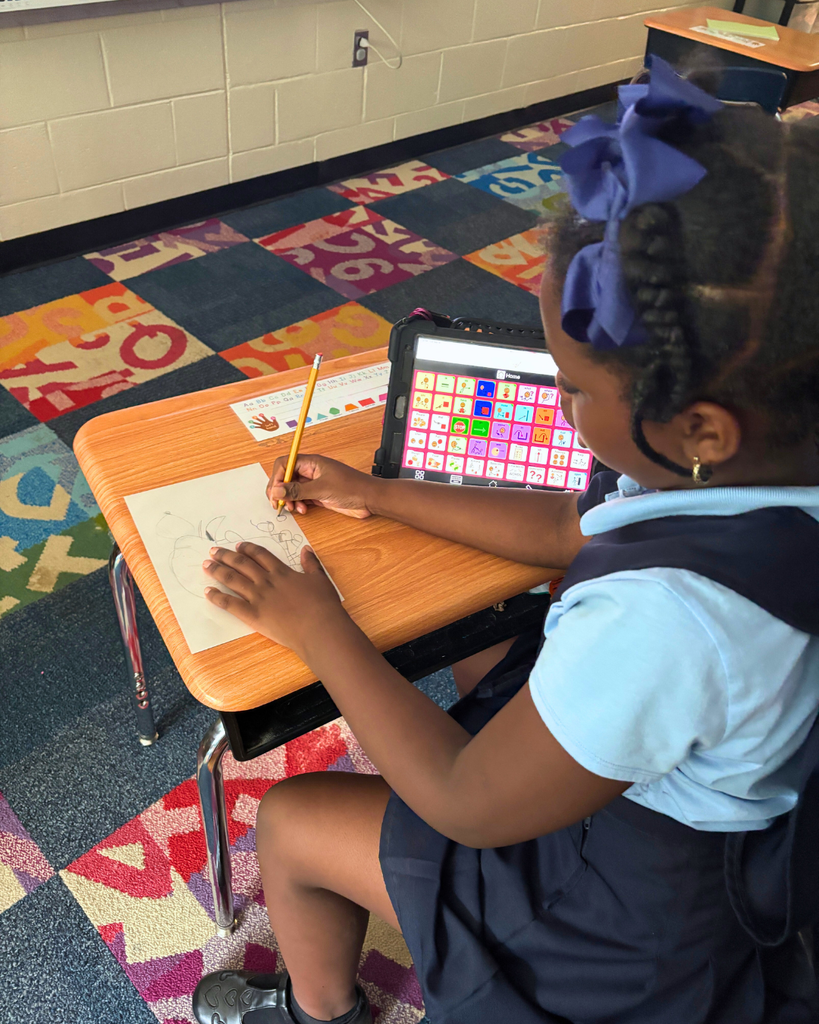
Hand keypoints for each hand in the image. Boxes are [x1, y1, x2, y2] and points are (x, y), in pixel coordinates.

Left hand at [203, 541, 347, 657]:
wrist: (318, 627)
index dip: (247, 549)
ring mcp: (258, 598)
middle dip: (226, 556)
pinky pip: (230, 604)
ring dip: (218, 571)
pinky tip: (208, 592)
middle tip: (213, 551)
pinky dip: (217, 597)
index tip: (238, 546)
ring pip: (232, 580)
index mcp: (282, 572)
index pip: (260, 555)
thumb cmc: (322, 604)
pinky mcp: (253, 615)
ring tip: (206, 565)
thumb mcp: (320, 579)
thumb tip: (306, 549)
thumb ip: (311, 563)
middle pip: (241, 564)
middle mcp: (266, 581)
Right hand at [267, 454, 375, 518]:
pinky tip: (302, 510)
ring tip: (293, 508)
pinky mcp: (318, 495)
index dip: (277, 476)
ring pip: (292, 489)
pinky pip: (301, 498)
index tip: (275, 490)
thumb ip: (297, 490)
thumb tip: (276, 490)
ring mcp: (314, 483)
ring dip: (289, 499)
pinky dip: (298, 504)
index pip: (285, 463)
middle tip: (278, 503)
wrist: (369, 499)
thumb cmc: (352, 488)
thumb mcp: (321, 489)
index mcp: (312, 462)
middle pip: (286, 477)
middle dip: (280, 490)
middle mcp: (310, 471)